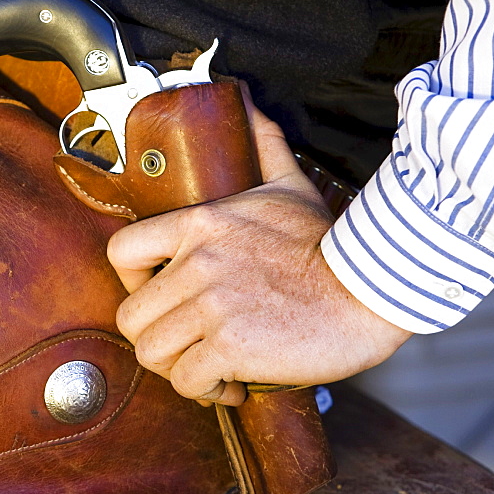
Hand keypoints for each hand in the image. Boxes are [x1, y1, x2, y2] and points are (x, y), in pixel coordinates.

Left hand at [107, 85, 411, 405]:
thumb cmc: (329, 244)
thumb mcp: (287, 184)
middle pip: (132, 317)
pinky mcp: (232, 345)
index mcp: (199, 224)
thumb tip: (246, 101)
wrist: (372, 289)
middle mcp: (197, 263)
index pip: (120, 252)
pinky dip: (206, 392)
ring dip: (176, 369)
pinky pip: (188, 381)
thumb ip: (261, 144)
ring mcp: (212, 305)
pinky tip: (232, 386)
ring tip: (207, 369)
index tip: (153, 296)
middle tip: (186, 346)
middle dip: (156, 339)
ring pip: (152, 353)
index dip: (128, 283)